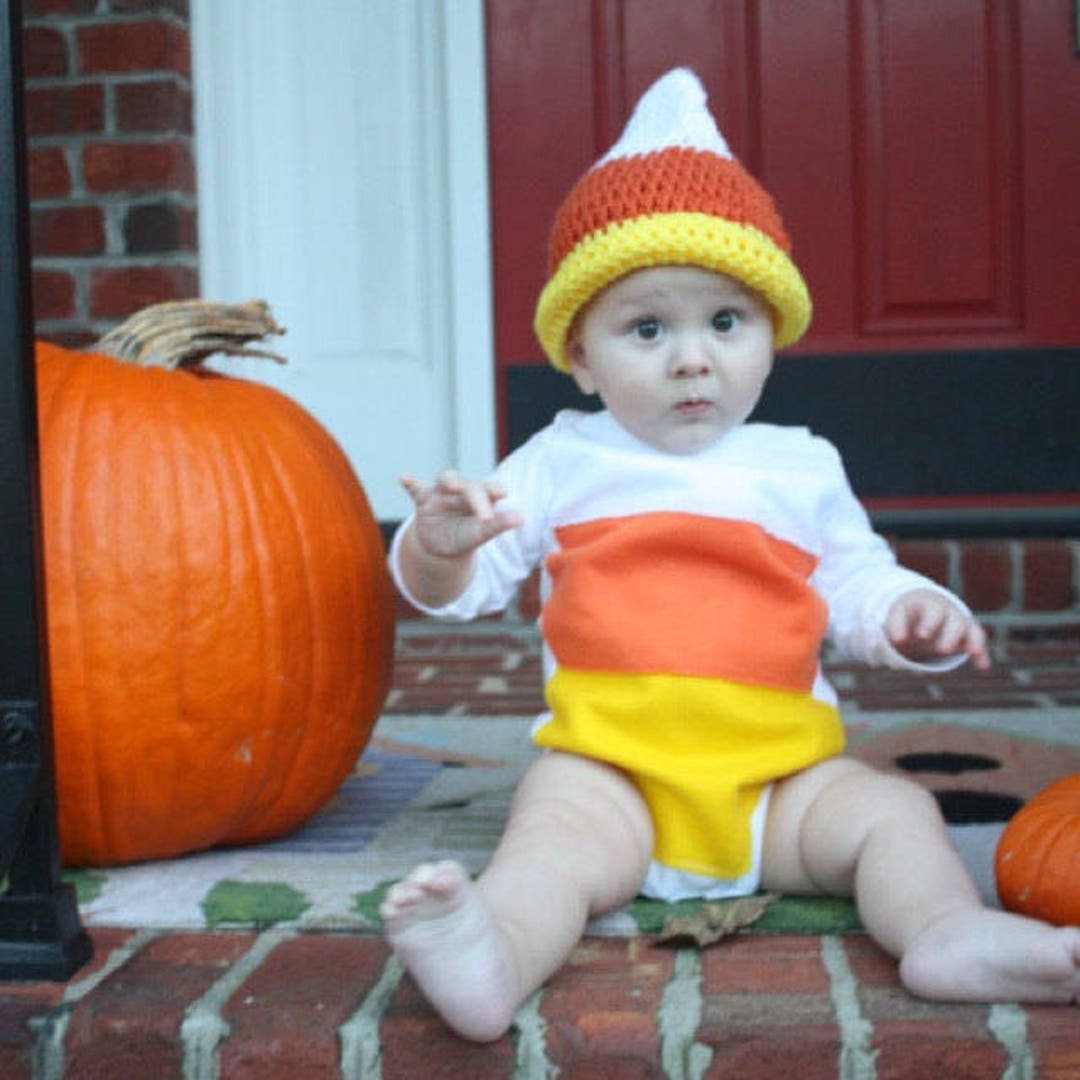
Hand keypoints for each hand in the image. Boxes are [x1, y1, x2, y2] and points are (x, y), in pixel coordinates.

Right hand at [400, 470, 521, 559]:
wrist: (441, 547)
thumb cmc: (466, 536)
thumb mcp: (481, 533)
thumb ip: (499, 524)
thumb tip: (521, 518)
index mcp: (481, 497)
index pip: (489, 489)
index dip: (494, 490)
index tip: (502, 493)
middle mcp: (462, 490)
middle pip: (469, 486)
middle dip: (475, 497)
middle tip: (483, 516)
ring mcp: (442, 493)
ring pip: (446, 479)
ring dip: (449, 480)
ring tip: (450, 484)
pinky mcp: (424, 499)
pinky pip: (416, 489)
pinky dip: (410, 483)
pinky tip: (404, 478)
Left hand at [885, 588, 990, 669]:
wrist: (921, 608)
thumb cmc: (907, 614)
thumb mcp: (897, 615)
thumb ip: (895, 626)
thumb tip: (896, 639)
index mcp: (928, 605)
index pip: (931, 611)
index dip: (928, 623)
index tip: (921, 636)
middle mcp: (948, 612)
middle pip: (954, 621)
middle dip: (949, 635)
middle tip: (942, 649)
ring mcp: (960, 623)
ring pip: (970, 629)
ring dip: (972, 641)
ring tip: (972, 652)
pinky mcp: (968, 636)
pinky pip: (978, 643)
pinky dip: (981, 654)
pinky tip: (982, 667)